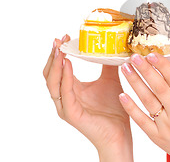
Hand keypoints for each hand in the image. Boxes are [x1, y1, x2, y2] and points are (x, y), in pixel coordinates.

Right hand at [43, 35, 132, 160]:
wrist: (120, 133)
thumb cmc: (114, 110)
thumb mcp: (110, 80)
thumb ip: (109, 64)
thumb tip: (114, 45)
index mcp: (71, 89)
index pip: (58, 68)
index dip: (59, 52)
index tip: (64, 36)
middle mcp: (65, 97)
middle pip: (49, 74)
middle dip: (53, 55)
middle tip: (58, 39)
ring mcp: (66, 106)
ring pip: (52, 83)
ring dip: (55, 64)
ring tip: (60, 49)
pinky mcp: (72, 114)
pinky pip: (65, 93)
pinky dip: (64, 77)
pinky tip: (67, 64)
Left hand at [119, 52, 169, 161]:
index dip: (162, 65)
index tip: (152, 54)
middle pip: (159, 87)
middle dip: (145, 70)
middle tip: (134, 56)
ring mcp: (167, 126)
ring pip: (148, 101)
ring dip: (135, 83)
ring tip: (125, 69)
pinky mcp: (158, 137)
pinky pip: (142, 121)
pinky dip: (131, 108)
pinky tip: (122, 95)